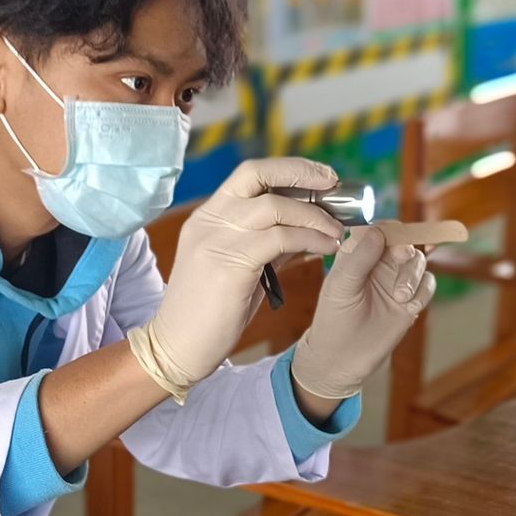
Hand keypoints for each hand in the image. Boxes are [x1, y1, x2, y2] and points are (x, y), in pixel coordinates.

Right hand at [134, 158, 343, 398]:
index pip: (249, 174)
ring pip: (274, 206)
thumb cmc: (210, 312)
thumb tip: (308, 225)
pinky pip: (280, 239)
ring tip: (337, 230)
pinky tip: (327, 248)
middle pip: (256, 173)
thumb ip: (268, 243)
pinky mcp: (229, 264)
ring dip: (314, 215)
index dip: (288, 169)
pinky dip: (310, 239)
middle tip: (333, 183)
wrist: (178, 347)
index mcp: (209, 216)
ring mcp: (216, 239)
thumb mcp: (240, 267)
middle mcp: (209, 220)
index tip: (321, 176)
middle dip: (301, 172)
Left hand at [290, 226, 436, 401]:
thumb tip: (379, 231)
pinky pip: (428, 285)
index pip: (381, 230)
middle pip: (405, 242)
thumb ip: (359, 258)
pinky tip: (408, 307)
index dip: (391, 231)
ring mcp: (396, 282)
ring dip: (413, 275)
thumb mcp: (341, 286)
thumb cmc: (333, 319)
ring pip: (418, 262)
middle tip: (401, 258)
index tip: (394, 242)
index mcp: (358, 254)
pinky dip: (423, 292)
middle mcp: (379, 264)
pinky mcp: (410, 301)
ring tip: (400, 297)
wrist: (341, 359)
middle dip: (407, 250)